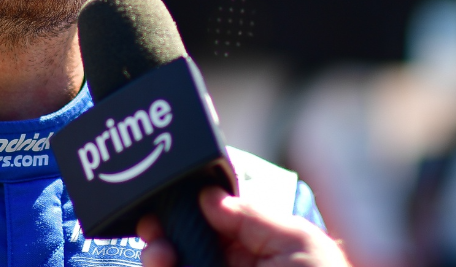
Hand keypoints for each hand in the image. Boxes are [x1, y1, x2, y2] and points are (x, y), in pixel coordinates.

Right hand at [136, 186, 350, 266]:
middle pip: (182, 242)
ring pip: (172, 264)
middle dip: (163, 231)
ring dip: (157, 256)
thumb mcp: (300, 243)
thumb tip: (208, 196)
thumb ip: (253, 216)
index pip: (209, 219)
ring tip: (160, 255)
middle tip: (154, 230)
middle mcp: (229, 266)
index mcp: (254, 247)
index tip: (168, 200)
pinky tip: (163, 263)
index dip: (186, 207)